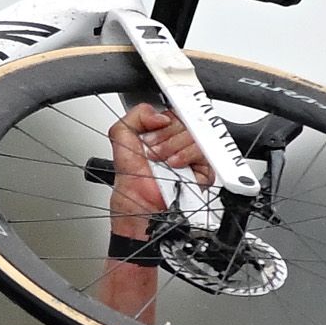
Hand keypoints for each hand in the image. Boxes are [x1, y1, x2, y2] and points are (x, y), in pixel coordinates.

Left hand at [107, 103, 206, 245]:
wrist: (140, 212)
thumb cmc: (132, 187)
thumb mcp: (120, 140)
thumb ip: (134, 116)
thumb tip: (158, 113)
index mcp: (160, 135)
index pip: (172, 111)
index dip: (163, 118)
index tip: (153, 130)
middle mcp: (177, 144)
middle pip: (185, 120)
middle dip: (166, 135)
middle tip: (153, 152)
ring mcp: (192, 156)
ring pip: (196, 133)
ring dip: (175, 146)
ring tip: (162, 162)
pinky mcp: (204, 170)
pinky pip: (206, 151)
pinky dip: (189, 155)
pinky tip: (175, 165)